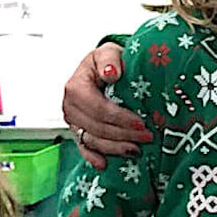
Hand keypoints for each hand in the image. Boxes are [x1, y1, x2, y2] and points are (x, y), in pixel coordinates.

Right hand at [61, 44, 148, 169]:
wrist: (103, 67)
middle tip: (147, 137)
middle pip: (97, 127)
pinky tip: (105, 164)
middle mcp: (70, 106)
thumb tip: (111, 73)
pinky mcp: (77, 130)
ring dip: (114, 148)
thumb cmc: (108, 60)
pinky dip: (93, 157)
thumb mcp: (109, 52)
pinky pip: (84, 147)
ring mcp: (73, 121)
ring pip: (92, 140)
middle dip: (123, 135)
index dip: (119, 118)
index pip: (98, 108)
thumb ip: (109, 59)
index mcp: (76, 87)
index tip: (141, 122)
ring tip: (136, 150)